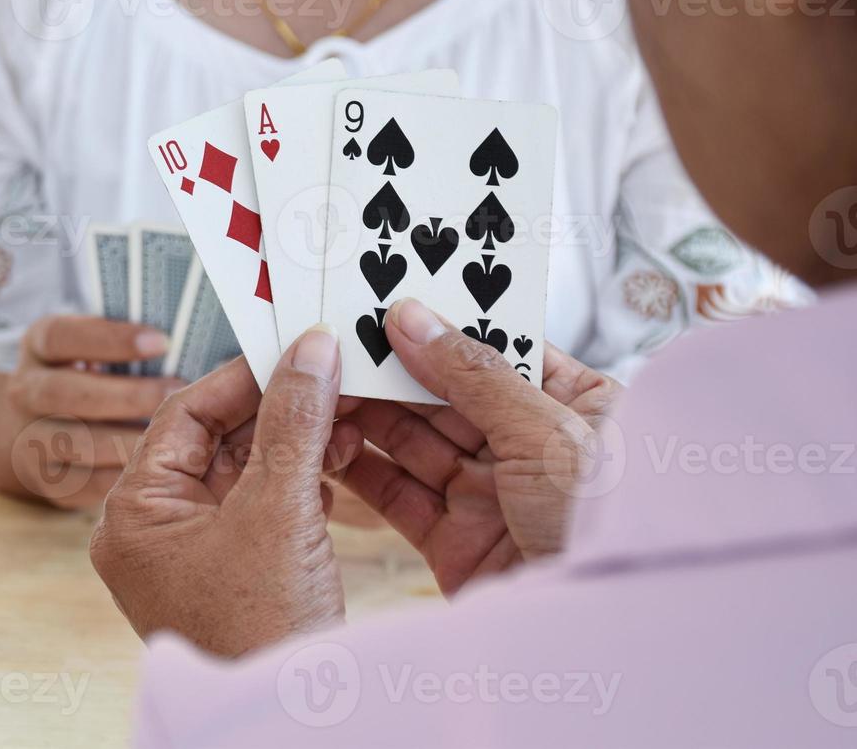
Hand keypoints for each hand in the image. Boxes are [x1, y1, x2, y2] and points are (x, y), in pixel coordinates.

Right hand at [0, 315, 181, 508]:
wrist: (33, 430)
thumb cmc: (85, 377)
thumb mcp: (89, 347)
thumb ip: (123, 343)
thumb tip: (175, 345)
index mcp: (38, 348)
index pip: (61, 337)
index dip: (109, 339)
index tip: (160, 342)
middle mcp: (25, 392)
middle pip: (64, 393)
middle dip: (125, 395)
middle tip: (174, 392)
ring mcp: (30, 440)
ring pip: (75, 443)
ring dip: (127, 439)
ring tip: (175, 434)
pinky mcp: (48, 482)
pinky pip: (86, 482)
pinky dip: (124, 474)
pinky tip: (159, 466)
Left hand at [90, 327, 363, 657]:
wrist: (299, 724)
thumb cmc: (264, 630)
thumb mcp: (280, 509)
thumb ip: (294, 421)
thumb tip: (311, 349)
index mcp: (133, 513)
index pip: (182, 414)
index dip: (242, 375)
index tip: (295, 347)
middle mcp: (153, 531)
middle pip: (214, 438)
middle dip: (278, 409)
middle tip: (331, 377)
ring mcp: (192, 555)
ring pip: (243, 471)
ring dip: (296, 443)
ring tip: (347, 421)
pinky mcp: (233, 573)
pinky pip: (260, 506)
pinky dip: (299, 482)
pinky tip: (339, 467)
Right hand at [338, 298, 621, 595]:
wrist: (607, 632)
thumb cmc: (613, 527)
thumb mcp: (549, 434)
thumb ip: (473, 375)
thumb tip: (411, 318)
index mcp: (575, 405)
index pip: (496, 348)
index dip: (439, 325)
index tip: (382, 299)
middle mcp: (529, 446)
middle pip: (444, 393)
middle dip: (390, 368)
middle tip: (335, 339)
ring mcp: (490, 493)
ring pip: (412, 441)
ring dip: (366, 413)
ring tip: (318, 383)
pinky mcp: (455, 540)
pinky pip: (397, 495)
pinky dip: (360, 468)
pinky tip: (325, 439)